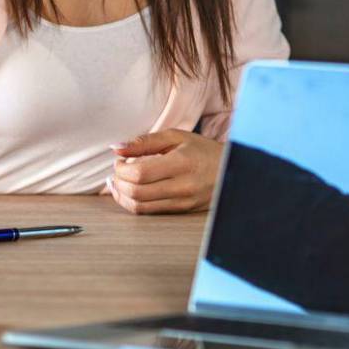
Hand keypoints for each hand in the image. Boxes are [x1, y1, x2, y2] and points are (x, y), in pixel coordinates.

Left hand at [106, 129, 223, 214]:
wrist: (232, 170)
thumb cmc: (201, 150)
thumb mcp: (176, 137)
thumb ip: (144, 141)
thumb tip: (116, 147)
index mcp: (181, 163)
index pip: (140, 173)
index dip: (121, 169)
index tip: (119, 160)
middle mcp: (182, 186)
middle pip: (137, 192)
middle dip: (118, 182)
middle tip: (116, 171)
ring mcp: (183, 202)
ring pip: (141, 206)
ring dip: (122, 196)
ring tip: (116, 183)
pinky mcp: (182, 211)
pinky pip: (150, 212)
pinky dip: (133, 203)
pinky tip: (128, 192)